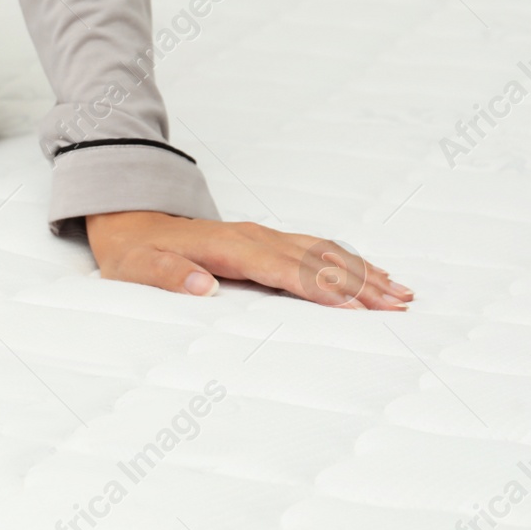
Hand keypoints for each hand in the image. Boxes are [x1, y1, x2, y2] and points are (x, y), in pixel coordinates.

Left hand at [85, 211, 412, 309]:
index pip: (283, 270)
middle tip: (397, 306)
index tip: (353, 308)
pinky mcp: (267, 240)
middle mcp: (253, 237)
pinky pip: (316, 248)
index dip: (318, 289)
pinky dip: (348, 260)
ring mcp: (263, 236)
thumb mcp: (138, 268)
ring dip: (362, 272)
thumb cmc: (135, 253)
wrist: (130, 222)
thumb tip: (203, 286)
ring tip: (401, 293)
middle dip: (358, 283)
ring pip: (323, 252)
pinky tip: (372, 274)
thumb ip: (168, 276)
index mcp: (227, 247)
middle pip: (315, 261)